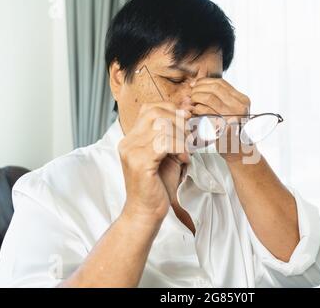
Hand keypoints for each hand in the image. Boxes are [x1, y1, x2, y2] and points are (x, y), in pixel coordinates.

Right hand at [118, 101, 191, 223]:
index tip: (187, 122)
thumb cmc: (159, 185)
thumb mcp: (169, 155)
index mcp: (132, 138)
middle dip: (179, 122)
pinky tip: (184, 159)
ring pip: (162, 127)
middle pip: (156, 113)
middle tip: (191, 137)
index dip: (172, 110)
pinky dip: (179, 147)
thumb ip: (176, 135)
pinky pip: (163, 143)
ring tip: (187, 151)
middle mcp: (128, 141)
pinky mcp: (139, 162)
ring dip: (181, 137)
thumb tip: (188, 109)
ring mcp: (132, 151)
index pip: (150, 108)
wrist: (146, 212)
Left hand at [190, 78, 250, 157]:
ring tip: (190, 102)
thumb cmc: (229, 131)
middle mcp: (241, 107)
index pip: (221, 83)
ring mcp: (234, 116)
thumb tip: (199, 76)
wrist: (237, 153)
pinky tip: (192, 112)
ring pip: (209, 97)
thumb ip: (217, 96)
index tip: (194, 85)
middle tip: (190, 93)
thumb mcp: (228, 110)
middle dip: (199, 89)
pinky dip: (196, 109)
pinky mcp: (224, 126)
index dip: (205, 82)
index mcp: (243, 100)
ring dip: (196, 98)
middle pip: (215, 88)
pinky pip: (206, 111)